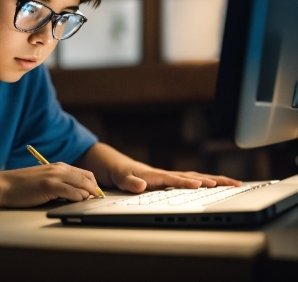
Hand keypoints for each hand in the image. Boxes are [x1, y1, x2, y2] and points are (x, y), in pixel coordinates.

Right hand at [0, 163, 99, 207]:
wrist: (3, 186)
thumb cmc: (21, 186)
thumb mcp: (43, 180)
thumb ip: (59, 183)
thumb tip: (75, 194)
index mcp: (58, 166)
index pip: (85, 174)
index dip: (92, 186)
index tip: (93, 197)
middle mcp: (59, 168)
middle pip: (87, 178)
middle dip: (94, 191)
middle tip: (93, 202)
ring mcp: (54, 176)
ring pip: (83, 185)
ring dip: (86, 195)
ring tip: (82, 203)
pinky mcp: (49, 186)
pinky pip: (73, 192)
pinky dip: (77, 198)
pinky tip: (73, 202)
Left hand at [112, 160, 241, 192]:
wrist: (115, 165)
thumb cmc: (118, 171)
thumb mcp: (119, 178)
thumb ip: (129, 182)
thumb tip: (140, 185)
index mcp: (155, 175)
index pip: (174, 179)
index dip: (187, 182)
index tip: (201, 185)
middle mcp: (165, 174)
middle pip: (193, 176)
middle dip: (214, 180)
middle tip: (234, 184)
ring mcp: (170, 176)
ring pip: (196, 177)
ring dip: (215, 180)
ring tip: (236, 184)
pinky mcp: (170, 180)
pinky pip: (192, 180)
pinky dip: (206, 182)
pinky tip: (218, 185)